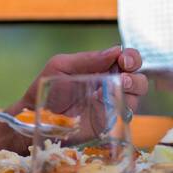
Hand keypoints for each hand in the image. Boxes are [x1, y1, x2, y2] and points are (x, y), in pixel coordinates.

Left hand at [5, 45, 148, 120]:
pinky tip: (110, 101)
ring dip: (134, 87)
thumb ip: (86, 59)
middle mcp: (109, 84)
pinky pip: (126, 113)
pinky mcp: (108, 122)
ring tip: (121, 85)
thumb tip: (114, 51)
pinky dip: (124, 105)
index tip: (124, 59)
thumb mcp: (61, 67)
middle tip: (123, 72)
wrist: (35, 117)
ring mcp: (110, 104)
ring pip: (136, 94)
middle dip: (135, 72)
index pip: (124, 59)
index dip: (130, 57)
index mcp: (99, 67)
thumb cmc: (45, 89)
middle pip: (136, 75)